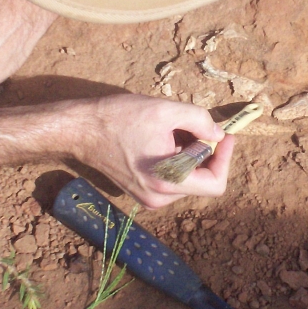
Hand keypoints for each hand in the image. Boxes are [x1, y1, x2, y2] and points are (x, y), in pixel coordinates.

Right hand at [72, 94, 234, 208]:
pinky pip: (173, 178)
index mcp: (167, 183)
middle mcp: (160, 198)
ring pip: (188, 177)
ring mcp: (150, 198)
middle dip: (205, 151)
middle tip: (196, 125)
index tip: (224, 135)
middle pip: (203, 179)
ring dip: (189, 153)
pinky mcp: (142, 192)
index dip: (226, 158)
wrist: (81, 130)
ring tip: (170, 130)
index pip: (216, 184)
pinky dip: (176, 158)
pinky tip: (160, 139)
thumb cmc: (119, 118)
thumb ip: (200, 120)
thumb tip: (218, 134)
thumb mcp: (165, 110)